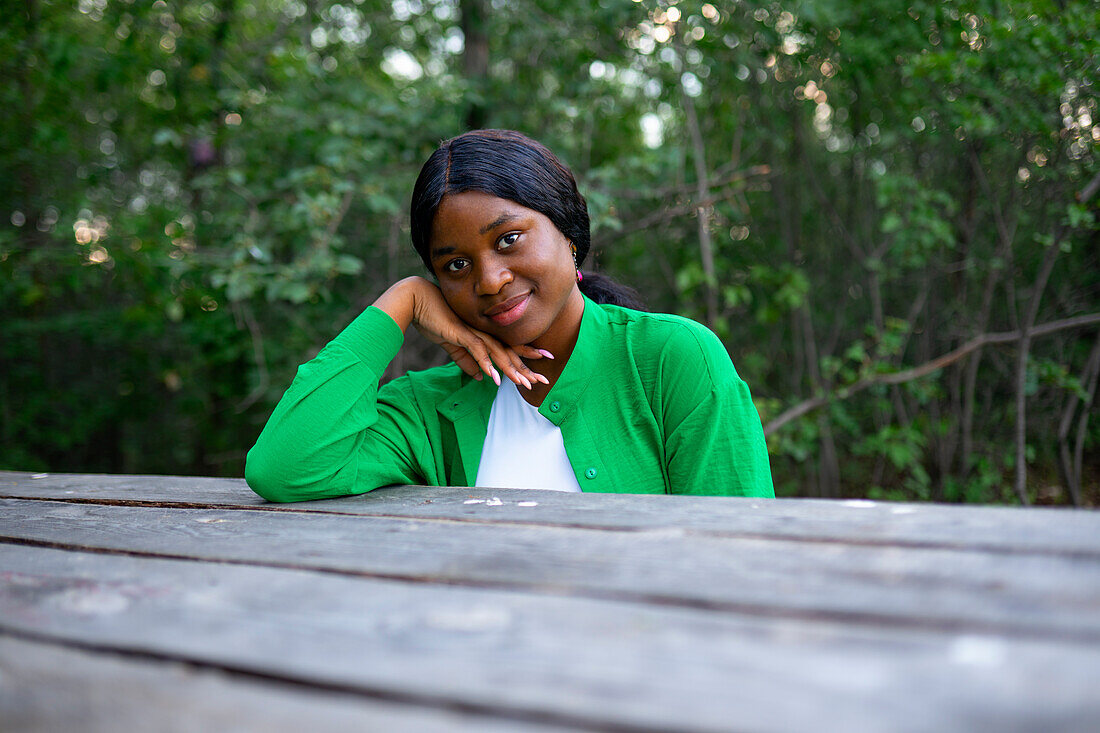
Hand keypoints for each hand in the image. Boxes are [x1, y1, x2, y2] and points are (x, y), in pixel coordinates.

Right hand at [373, 277, 550, 389]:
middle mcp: (483, 332)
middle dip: (526, 368)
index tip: (540, 370)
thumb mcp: (452, 345)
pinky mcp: (461, 333)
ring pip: (498, 353)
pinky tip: (493, 377)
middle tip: (542, 381)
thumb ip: (466, 361)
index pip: (508, 349)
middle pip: (509, 352)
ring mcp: (474, 331)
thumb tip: (479, 377)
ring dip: (511, 369)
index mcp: (483, 334)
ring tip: (523, 383)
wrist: (417, 301)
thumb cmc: (434, 319)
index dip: (525, 359)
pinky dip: (486, 363)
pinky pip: (477, 350)